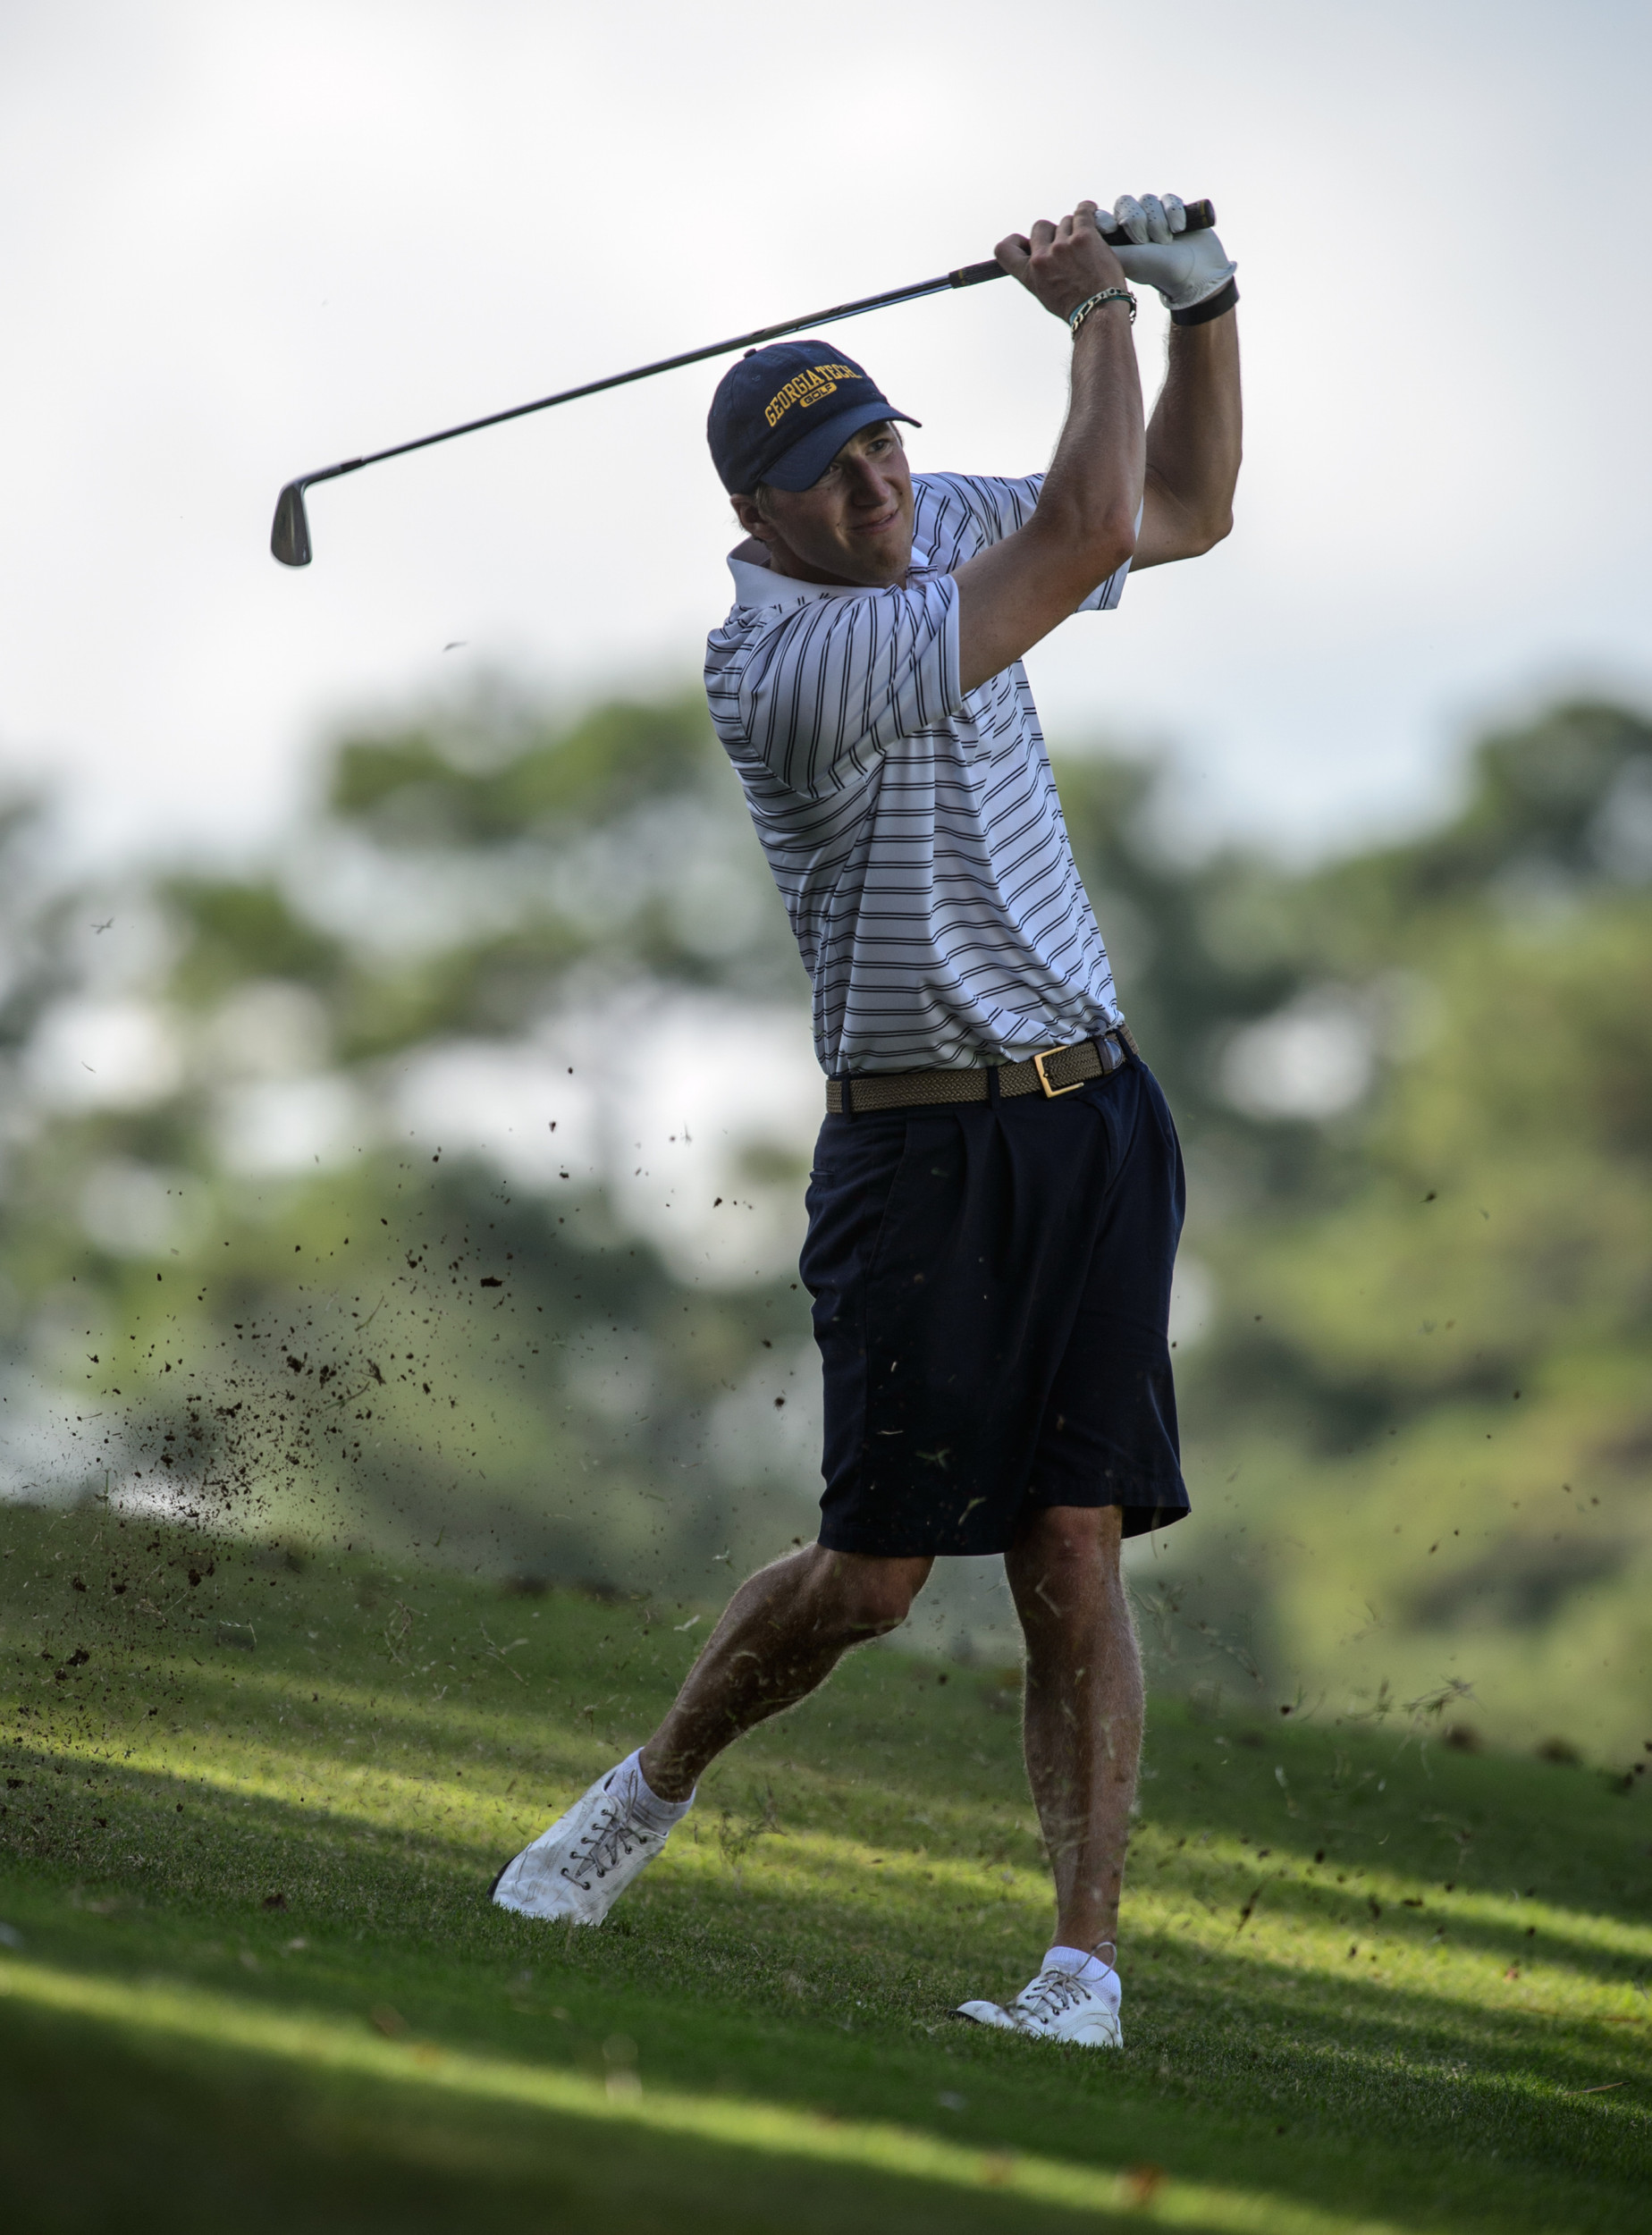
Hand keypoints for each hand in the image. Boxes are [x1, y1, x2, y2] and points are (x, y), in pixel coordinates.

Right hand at [995, 202, 1128, 322]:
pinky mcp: (1084, 237)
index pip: (1004, 249)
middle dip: (1053, 232)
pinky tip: (1091, 210)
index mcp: (1029, 274)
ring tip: (1087, 244)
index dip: (1016, 240)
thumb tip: (1038, 252)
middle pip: (1041, 226)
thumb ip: (1038, 272)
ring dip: (1075, 228)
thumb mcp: (1046, 293)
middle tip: (1067, 244)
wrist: (1100, 312)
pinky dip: (1087, 209)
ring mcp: (1063, 246)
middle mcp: (1042, 258)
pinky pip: (1082, 212)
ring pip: (1065, 221)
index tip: (1028, 241)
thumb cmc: (1077, 307)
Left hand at [1104, 194, 1235, 315]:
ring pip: (1147, 200)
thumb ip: (1105, 248)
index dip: (1106, 217)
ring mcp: (1156, 216)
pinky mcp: (1175, 210)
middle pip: (1125, 203)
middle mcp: (1135, 224)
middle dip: (1136, 221)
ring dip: (1156, 220)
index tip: (1111, 228)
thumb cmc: (1157, 270)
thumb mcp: (1126, 260)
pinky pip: (1168, 198)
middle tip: (1144, 241)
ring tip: (1165, 240)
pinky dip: (1173, 212)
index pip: (1105, 215)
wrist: (1194, 274)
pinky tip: (1179, 229)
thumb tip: (1079, 241)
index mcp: (1119, 237)